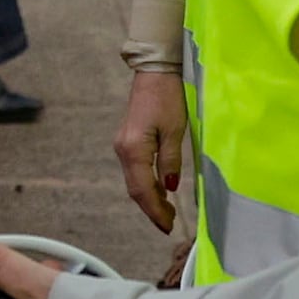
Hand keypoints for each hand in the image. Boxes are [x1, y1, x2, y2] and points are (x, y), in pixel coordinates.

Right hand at [115, 68, 189, 238]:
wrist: (154, 72)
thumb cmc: (167, 96)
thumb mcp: (175, 130)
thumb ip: (171, 160)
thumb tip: (170, 187)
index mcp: (134, 150)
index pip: (143, 190)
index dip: (155, 211)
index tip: (167, 226)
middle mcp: (123, 150)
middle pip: (135, 189)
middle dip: (152, 209)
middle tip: (168, 225)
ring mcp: (123, 146)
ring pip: (134, 182)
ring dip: (149, 198)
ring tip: (167, 212)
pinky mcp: (128, 141)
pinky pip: (135, 171)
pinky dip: (146, 185)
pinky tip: (160, 190)